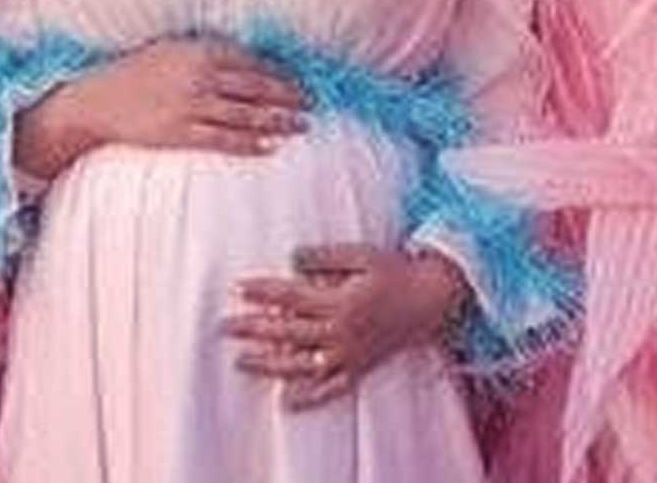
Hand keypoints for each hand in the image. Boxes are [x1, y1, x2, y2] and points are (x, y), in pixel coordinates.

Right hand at [14, 35, 308, 179]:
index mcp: (199, 49)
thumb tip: (247, 58)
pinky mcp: (179, 133)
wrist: (98, 100)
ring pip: (246, 115)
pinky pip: (223, 140)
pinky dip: (250, 143)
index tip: (302, 80)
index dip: (281, 73)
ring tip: (302, 126)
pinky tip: (270, 146)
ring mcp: (189, 106)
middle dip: (289, 96)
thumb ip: (207, 51)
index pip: (252, 62)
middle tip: (314, 103)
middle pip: (257, 88)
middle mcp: (199, 76)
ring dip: (278, 121)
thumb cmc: (137, 71)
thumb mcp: (172, 48)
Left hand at [221, 244, 467, 410]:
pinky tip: (285, 401)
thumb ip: (324, 257)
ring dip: (270, 364)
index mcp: (342, 302)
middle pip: (289, 332)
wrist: (433, 300)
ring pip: (303, 365)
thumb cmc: (395, 272)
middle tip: (224, 326)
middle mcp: (343, 333)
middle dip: (254, 329)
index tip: (238, 287)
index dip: (263, 291)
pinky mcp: (360, 369)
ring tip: (241, 362)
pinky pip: (331, 389)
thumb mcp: (361, 254)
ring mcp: (351, 355)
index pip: (292, 297)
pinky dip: (308, 397)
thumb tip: (291, 258)